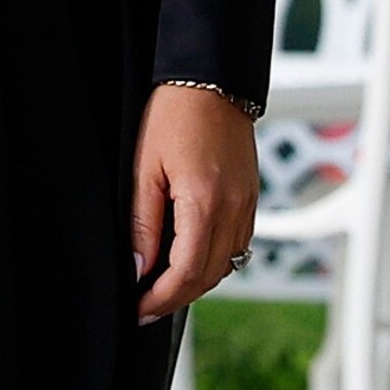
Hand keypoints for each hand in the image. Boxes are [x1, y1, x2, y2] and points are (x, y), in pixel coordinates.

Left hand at [131, 85, 258, 322]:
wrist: (211, 80)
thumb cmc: (175, 114)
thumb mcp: (144, 168)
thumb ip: (143, 224)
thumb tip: (138, 269)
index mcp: (205, 202)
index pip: (185, 274)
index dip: (160, 299)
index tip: (138, 309)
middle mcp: (234, 208)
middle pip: (208, 277)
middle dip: (176, 298)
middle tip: (146, 306)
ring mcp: (247, 203)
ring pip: (226, 265)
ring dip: (196, 283)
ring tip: (164, 286)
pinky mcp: (251, 197)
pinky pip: (238, 245)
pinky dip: (215, 260)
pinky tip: (191, 257)